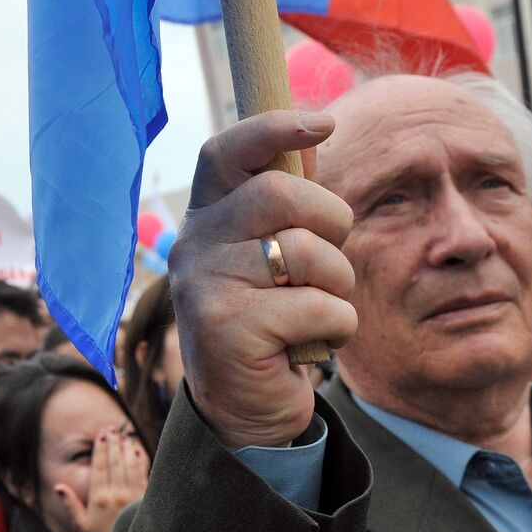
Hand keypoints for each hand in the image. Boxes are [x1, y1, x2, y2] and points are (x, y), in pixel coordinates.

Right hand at [55, 430, 149, 531]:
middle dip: (113, 444)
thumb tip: (58, 486)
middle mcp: (116, 495)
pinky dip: (141, 461)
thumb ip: (70, 504)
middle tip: (111, 429)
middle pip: (114, 463)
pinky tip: (138, 450)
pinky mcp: (145, 499)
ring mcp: (132, 496)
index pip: (99, 468)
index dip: (100, 449)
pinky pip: (144, 475)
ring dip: (126, 449)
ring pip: (129, 466)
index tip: (101, 435)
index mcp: (99, 498)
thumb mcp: (81, 524)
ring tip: (124, 436)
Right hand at [169, 111, 355, 449]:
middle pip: (280, 193)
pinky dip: (336, 327)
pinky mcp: (228, 327)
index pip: (226, 152)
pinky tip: (309, 344)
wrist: (244, 409)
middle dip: (331, 221)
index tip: (324, 122)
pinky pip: (320, 306)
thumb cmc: (271, 320)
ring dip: (338, 284)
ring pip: (308, 252)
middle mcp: (193, 245)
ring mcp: (204, 285)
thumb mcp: (271, 256)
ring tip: (317, 310)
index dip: (273, 128)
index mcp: (205, 218)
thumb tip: (316, 132)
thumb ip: (286, 205)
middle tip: (328, 260)